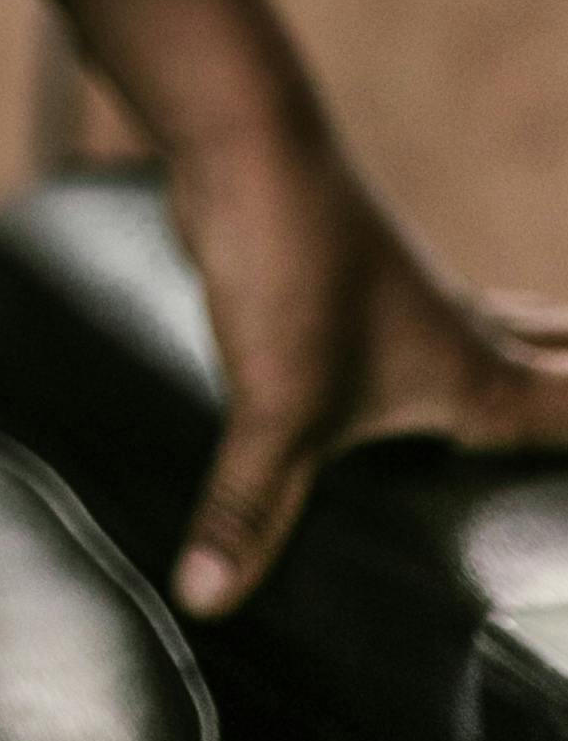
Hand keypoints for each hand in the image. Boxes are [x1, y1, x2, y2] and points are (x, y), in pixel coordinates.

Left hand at [156, 105, 567, 616]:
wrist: (245, 140)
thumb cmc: (290, 268)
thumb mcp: (274, 411)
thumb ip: (249, 510)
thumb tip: (207, 600)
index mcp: (474, 376)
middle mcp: (460, 331)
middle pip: (551, 363)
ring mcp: (409, 295)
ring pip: (494, 330)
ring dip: (525, 357)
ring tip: (533, 392)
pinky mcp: (357, 272)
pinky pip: (428, 316)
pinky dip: (450, 339)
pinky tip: (410, 357)